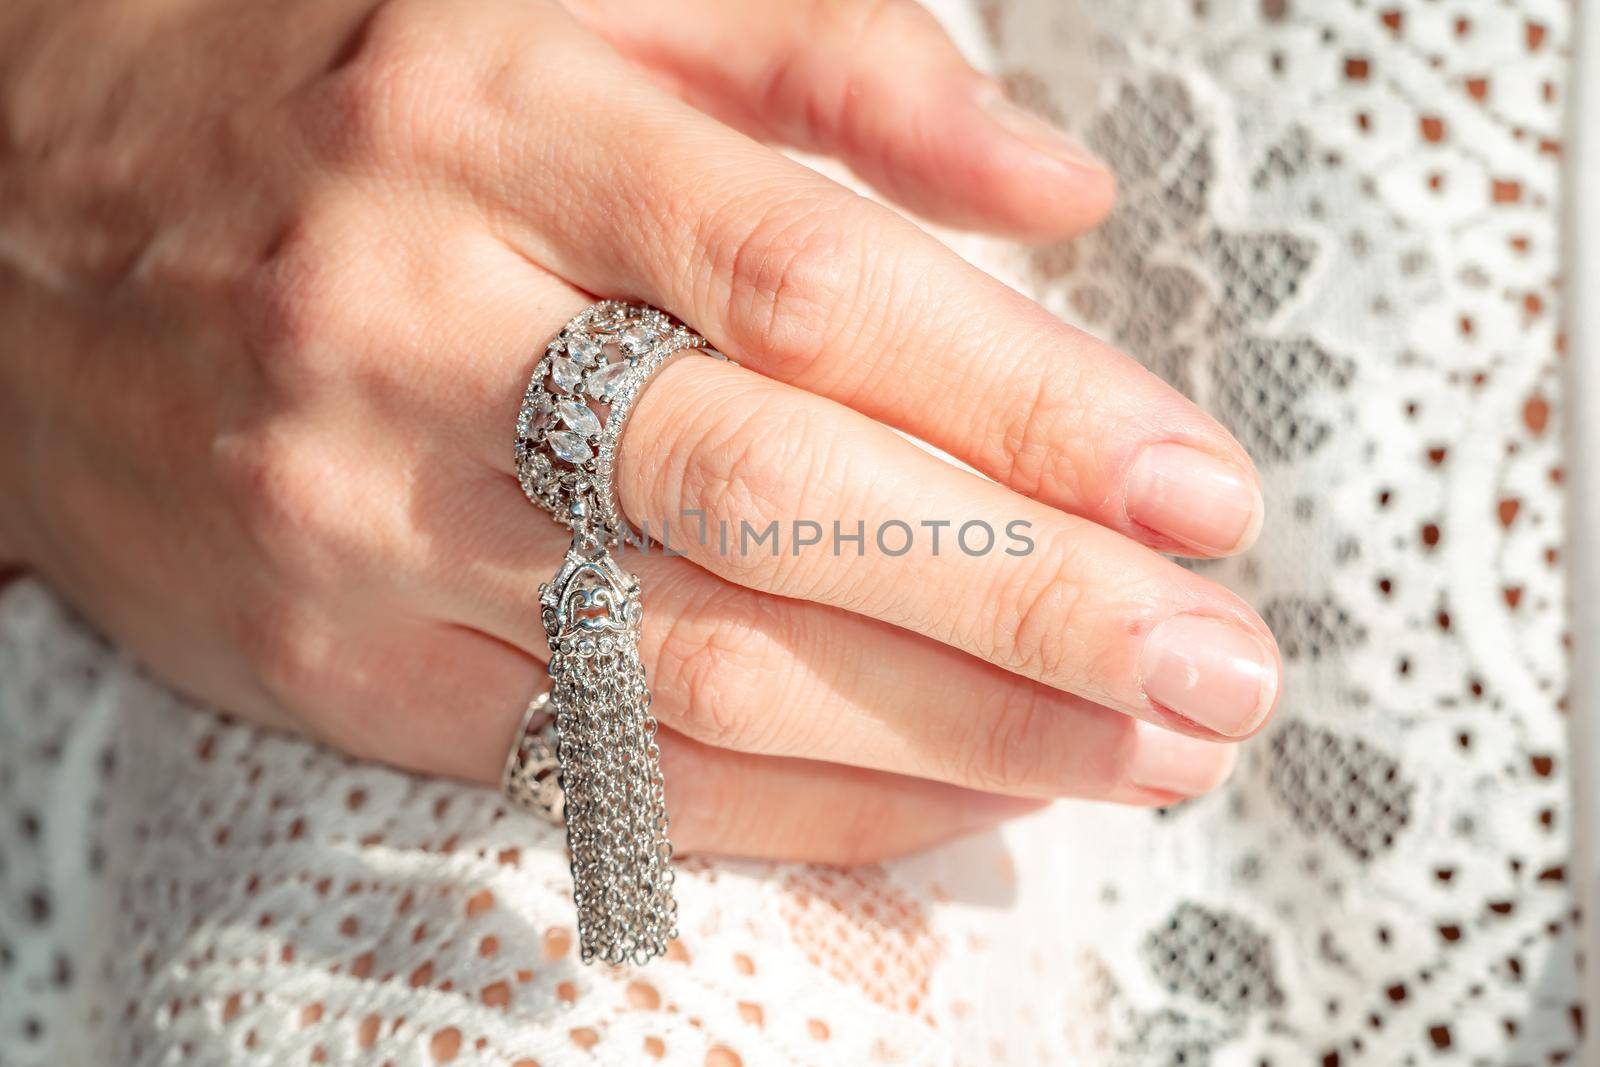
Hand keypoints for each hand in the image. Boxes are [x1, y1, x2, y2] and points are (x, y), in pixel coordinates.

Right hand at [0, 0, 1278, 861]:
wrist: (25, 236)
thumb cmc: (341, 107)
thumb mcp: (560, 1)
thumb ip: (822, 56)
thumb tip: (1055, 183)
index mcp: (502, 125)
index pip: (813, 283)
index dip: (1028, 401)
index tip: (1198, 495)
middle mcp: (426, 330)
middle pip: (773, 495)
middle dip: (1024, 603)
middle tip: (1216, 673)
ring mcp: (368, 520)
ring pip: (694, 666)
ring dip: (945, 732)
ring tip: (1130, 761)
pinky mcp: (334, 664)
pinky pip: (595, 769)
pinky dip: (791, 803)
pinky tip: (946, 809)